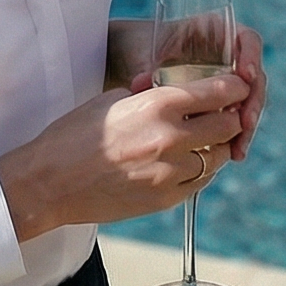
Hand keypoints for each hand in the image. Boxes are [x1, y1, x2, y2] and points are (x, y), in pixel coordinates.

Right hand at [0, 72, 249, 240]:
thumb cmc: (74, 135)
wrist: (49, 183)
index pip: (219, 92)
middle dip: (232, 117)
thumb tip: (180, 92)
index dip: (235, 88)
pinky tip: (188, 162)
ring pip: (219, 157)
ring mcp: (170, 173)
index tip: (237, 85)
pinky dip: (201, 170)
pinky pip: (200, 182)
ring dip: (217, 146)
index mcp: (157, 105)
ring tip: (205, 139)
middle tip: (226, 113)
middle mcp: (170, 138)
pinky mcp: (165, 199)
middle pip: (229, 125)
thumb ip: (152, 95)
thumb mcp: (113, 100)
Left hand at [109, 20, 266, 157]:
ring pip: (248, 101)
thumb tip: (140, 83)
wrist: (129, 60)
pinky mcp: (222, 101)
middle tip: (246, 123)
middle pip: (254, 76)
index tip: (246, 76)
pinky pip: (236, 116)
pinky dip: (236, 134)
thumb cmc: (136, 48)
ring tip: (239, 148)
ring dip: (247, 124)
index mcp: (216, 31)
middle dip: (252, 102)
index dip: (251, 57)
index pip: (247, 40)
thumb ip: (147, 65)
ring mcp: (227, 78)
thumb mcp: (143, 53)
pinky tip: (233, 153)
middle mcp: (228, 54)